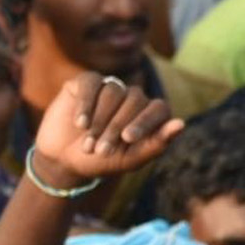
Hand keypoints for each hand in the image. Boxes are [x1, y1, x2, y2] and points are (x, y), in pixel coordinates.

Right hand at [30, 73, 183, 189]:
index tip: (127, 138)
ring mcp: (108, 88)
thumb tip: (181, 124)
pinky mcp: (84, 83)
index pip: (159, 108)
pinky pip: (91, 83)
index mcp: (149, 115)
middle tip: (100, 151)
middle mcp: (131, 98)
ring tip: (88, 144)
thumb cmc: (100, 161)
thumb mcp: (128, 160)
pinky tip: (80, 123)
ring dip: (99, 121)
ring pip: (112, 92)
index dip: (146, 121)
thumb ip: (155, 144)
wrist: (63, 161)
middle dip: (115, 127)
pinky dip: (86, 104)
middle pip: (134, 100)